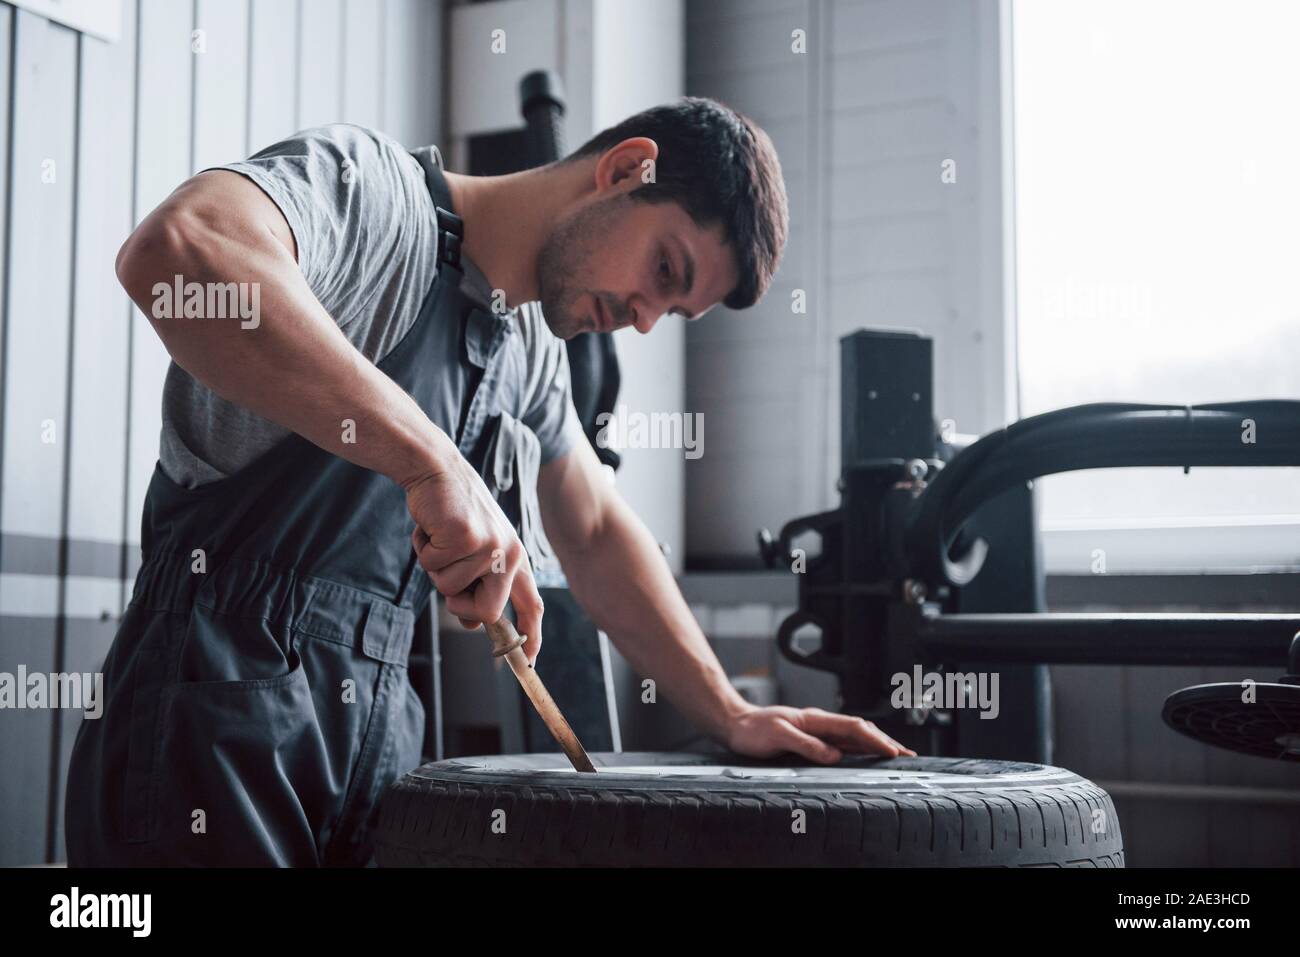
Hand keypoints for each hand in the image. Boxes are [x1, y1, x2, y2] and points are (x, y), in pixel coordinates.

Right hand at [404, 449, 544, 664]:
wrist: (437, 470)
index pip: (533, 605)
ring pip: (451, 589)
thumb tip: (473, 625)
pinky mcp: (466, 536)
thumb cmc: (452, 514)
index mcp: (515, 559)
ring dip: (435, 569)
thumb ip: (476, 588)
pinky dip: (424, 550)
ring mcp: (489, 546)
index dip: (532, 637)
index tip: (529, 660)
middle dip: (460, 606)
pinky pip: (434, 567)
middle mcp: (509, 554)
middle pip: (487, 613)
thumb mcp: (471, 553)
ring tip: (441, 538)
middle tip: (446, 574)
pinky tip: (432, 527)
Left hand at [725, 705, 916, 763]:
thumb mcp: (778, 736)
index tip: (892, 751)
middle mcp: (820, 723)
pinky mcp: (813, 740)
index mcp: (815, 719)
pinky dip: (860, 749)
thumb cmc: (754, 730)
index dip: (875, 740)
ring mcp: (818, 731)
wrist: (737, 726)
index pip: (853, 728)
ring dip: (876, 744)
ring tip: (896, 754)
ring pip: (854, 737)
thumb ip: (806, 745)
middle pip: (860, 730)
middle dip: (885, 741)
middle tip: (907, 755)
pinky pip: (843, 743)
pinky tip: (868, 755)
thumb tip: (834, 756)